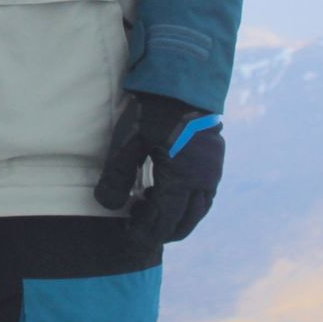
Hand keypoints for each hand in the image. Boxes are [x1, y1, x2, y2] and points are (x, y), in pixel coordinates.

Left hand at [94, 93, 224, 245]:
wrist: (183, 83)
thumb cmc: (152, 111)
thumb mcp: (128, 142)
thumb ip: (117, 175)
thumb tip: (107, 206)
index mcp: (182, 179)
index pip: (164, 221)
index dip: (147, 233)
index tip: (130, 238)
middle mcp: (204, 181)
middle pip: (185, 221)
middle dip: (162, 231)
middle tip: (138, 229)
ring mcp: (213, 171)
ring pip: (198, 210)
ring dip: (176, 218)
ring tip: (149, 208)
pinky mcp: (215, 161)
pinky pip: (205, 194)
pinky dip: (187, 203)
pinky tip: (168, 192)